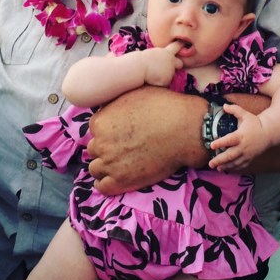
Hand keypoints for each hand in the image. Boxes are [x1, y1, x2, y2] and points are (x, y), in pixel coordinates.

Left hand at [86, 87, 207, 194]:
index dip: (108, 130)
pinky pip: (102, 187)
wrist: (185, 130)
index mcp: (101, 121)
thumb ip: (116, 102)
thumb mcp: (135, 91)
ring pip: (95, 168)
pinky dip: (107, 183)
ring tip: (121, 163)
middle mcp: (101, 143)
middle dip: (107, 147)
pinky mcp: (122, 181)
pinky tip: (117, 178)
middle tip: (124, 147)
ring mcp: (110, 164)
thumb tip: (111, 106)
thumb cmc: (165, 107)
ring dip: (105, 166)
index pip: (95, 128)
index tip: (120, 132)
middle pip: (94, 148)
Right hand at [139, 41, 182, 86]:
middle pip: (180, 63)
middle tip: (169, 67)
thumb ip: (161, 56)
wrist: (139, 67)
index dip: (180, 45)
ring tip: (153, 74)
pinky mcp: (168, 79)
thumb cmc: (141, 60)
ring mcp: (171, 70)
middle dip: (177, 66)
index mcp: (166, 52)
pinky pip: (165, 82)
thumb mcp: (153, 54)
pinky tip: (153, 79)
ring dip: (164, 76)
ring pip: (170, 75)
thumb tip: (163, 62)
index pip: (176, 46)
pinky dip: (160, 82)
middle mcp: (171, 61)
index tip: (183, 43)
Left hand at [208, 103, 270, 171]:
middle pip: (230, 155)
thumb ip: (235, 110)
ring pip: (235, 162)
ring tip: (217, 167)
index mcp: (241, 135)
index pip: (229, 140)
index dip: (220, 143)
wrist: (269, 133)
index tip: (211, 145)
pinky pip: (241, 165)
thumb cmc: (256, 124)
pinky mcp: (250, 158)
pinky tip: (226, 169)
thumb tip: (224, 106)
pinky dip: (233, 168)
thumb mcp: (246, 115)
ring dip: (225, 166)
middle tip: (210, 163)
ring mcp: (247, 154)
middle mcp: (243, 146)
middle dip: (219, 160)